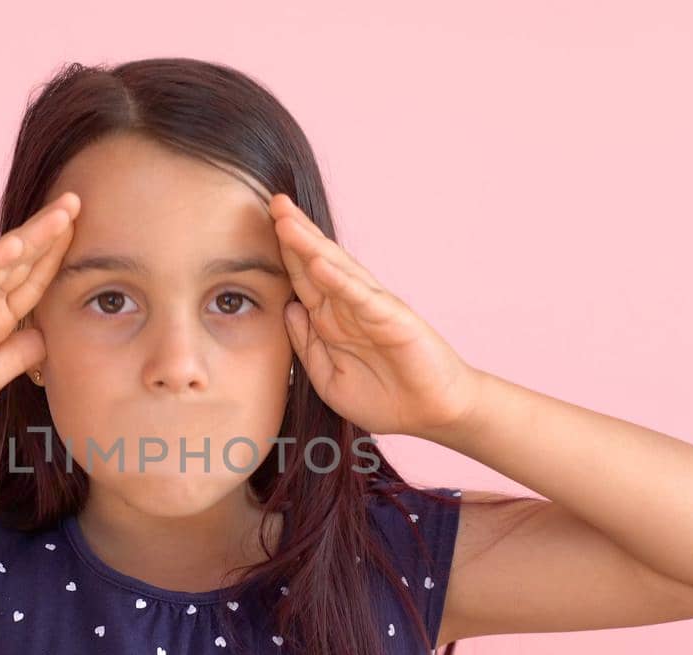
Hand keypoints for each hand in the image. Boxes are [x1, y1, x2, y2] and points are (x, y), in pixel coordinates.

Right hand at [0, 192, 79, 429]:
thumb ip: (14, 359)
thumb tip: (49, 336)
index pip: (34, 287)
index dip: (58, 263)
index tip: (90, 241)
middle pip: (24, 264)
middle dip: (53, 235)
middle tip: (79, 203)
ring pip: (2, 261)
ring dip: (32, 237)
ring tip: (61, 213)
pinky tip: (16, 246)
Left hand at [271, 193, 480, 438]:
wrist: (429, 414)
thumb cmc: (383, 396)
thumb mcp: (327, 375)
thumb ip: (306, 343)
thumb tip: (288, 307)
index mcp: (332, 319)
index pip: (303, 277)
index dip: (284, 252)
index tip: (262, 225)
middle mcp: (350, 306)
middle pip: (317, 262)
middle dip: (295, 233)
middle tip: (274, 202)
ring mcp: (371, 308)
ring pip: (336, 270)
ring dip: (311, 245)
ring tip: (287, 221)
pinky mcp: (392, 319)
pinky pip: (361, 297)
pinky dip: (340, 280)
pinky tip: (319, 264)